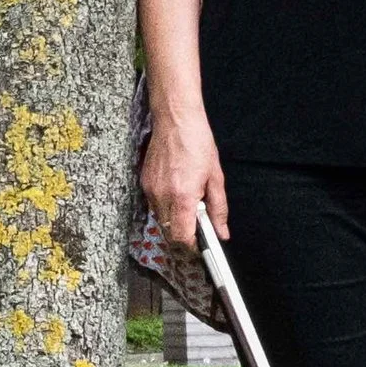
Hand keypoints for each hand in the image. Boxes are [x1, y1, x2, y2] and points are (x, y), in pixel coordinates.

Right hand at [143, 108, 229, 249]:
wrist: (175, 120)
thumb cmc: (197, 143)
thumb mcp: (215, 177)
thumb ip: (218, 208)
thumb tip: (221, 232)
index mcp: (182, 197)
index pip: (181, 237)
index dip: (191, 247)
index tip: (200, 246)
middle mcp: (162, 196)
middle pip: (168, 234)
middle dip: (183, 236)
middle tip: (198, 226)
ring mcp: (151, 190)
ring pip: (160, 221)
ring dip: (174, 221)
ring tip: (189, 204)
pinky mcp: (144, 183)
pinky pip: (154, 206)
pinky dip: (166, 207)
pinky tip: (177, 192)